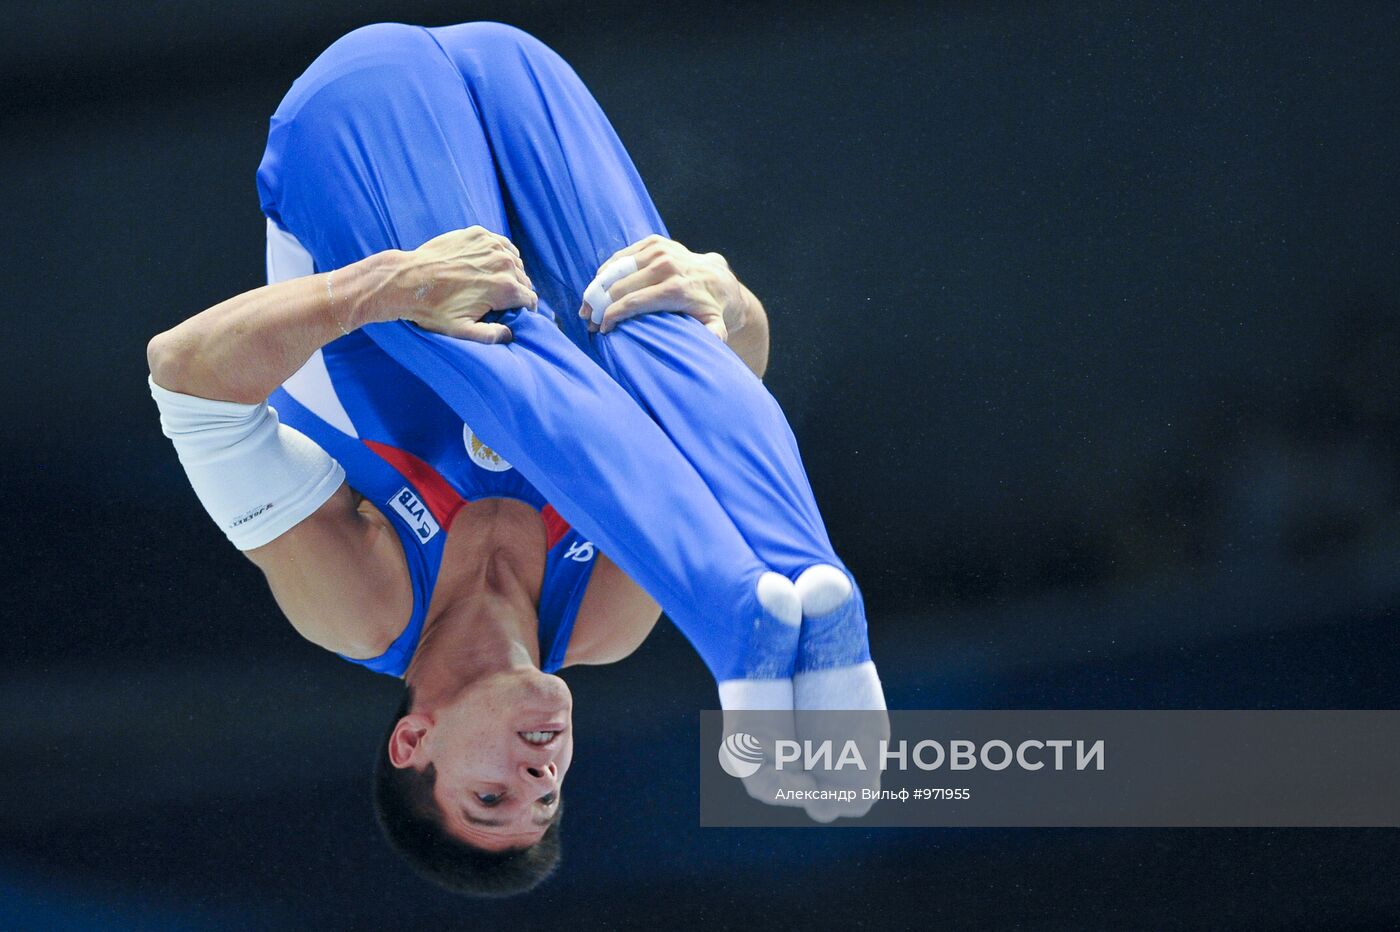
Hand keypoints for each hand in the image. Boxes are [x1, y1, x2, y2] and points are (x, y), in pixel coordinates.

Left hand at [379, 226, 536, 343]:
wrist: (407, 279)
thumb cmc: (434, 309)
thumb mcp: (462, 331)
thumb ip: (490, 336)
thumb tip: (509, 334)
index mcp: (505, 288)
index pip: (530, 299)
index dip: (525, 309)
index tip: (516, 313)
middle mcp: (504, 263)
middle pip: (524, 280)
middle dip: (517, 291)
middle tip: (501, 300)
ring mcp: (491, 245)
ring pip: (514, 261)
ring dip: (510, 272)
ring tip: (494, 282)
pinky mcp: (478, 234)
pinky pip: (501, 244)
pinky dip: (500, 254)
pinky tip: (489, 264)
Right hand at [578, 234, 745, 340]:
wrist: (717, 277)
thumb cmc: (710, 307)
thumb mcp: (716, 325)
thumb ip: (714, 334)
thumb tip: (713, 340)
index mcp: (675, 288)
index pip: (632, 302)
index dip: (611, 316)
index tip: (602, 329)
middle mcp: (666, 265)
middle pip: (619, 286)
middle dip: (599, 305)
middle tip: (589, 321)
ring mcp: (659, 250)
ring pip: (616, 269)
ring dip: (597, 288)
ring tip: (586, 305)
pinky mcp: (654, 242)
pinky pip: (621, 257)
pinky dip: (606, 272)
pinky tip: (597, 286)